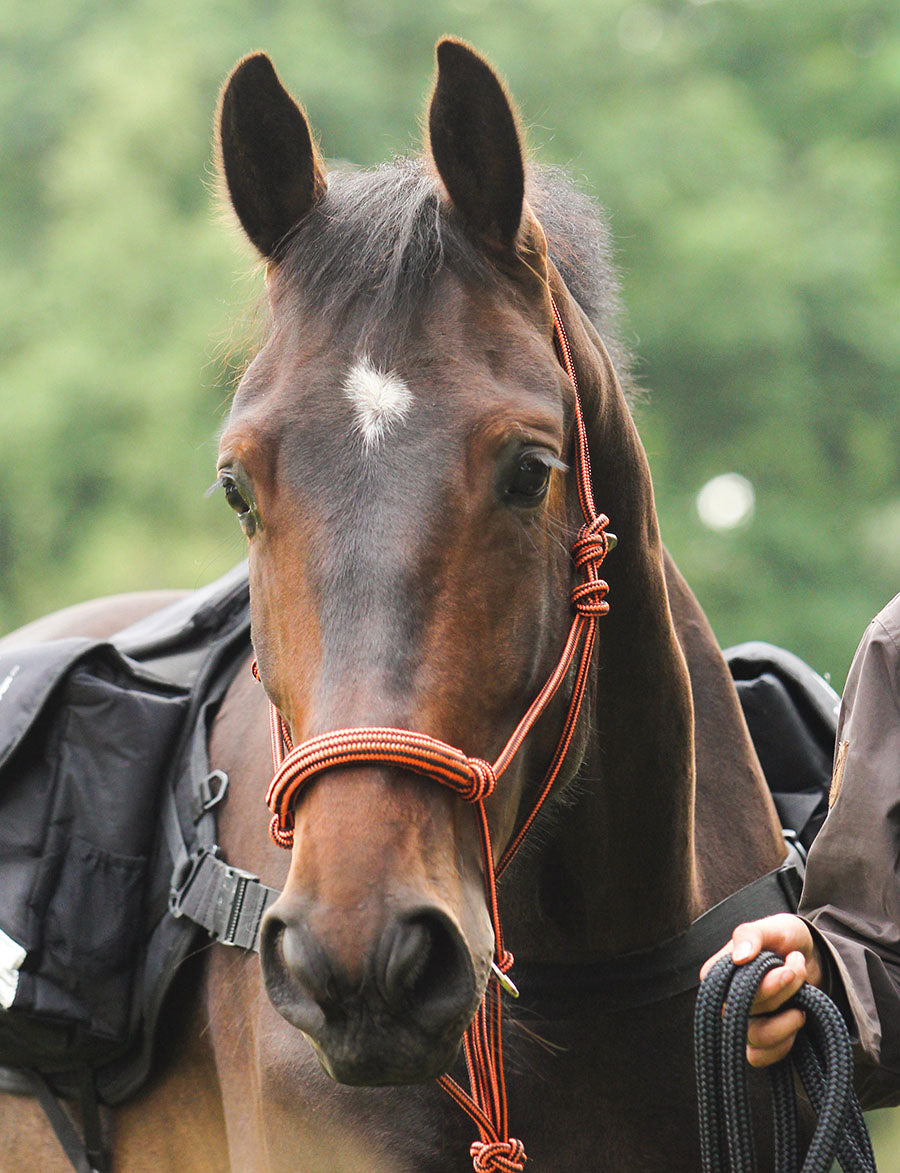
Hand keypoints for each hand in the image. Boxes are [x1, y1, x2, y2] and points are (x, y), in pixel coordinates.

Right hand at [700, 914, 824, 1066]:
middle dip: (781, 992)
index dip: (758, 985)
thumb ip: (751, 935)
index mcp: (720, 972)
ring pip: (755, 1036)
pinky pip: (760, 1057)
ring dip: (786, 1019)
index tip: (786, 968)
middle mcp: (726, 1000)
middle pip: (744, 1011)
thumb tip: (739, 957)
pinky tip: (797, 1020)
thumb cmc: (786, 940)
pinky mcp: (759, 1042)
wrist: (813, 959)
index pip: (723, 989)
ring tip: (804, 999)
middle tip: (798, 969)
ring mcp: (743, 1023)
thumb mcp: (773, 927)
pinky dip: (783, 1044)